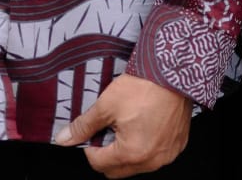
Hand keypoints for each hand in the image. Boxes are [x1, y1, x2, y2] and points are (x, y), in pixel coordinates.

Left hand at [53, 73, 192, 178]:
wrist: (174, 71)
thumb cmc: (144, 86)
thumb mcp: (106, 105)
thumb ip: (83, 126)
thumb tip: (63, 139)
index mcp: (132, 153)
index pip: (98, 164)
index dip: (91, 147)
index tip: (95, 131)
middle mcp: (152, 159)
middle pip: (117, 170)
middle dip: (108, 153)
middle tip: (110, 129)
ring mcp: (167, 153)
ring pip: (136, 165)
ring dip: (127, 152)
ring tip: (128, 125)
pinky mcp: (178, 144)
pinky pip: (155, 155)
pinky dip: (147, 146)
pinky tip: (145, 125)